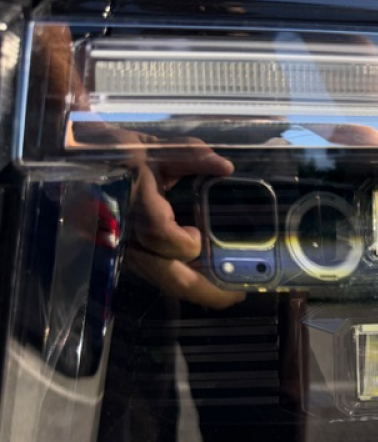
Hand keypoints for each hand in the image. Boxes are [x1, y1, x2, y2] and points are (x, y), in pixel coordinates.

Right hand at [71, 123, 246, 308]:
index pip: (160, 235)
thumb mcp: (155, 146)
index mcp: (134, 199)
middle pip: (167, 275)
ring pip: (162, 280)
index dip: (185, 242)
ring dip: (196, 290)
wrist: (76, 160)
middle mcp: (127, 233)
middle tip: (237, 296)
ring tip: (227, 292)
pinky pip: (157, 273)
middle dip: (205, 290)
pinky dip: (182, 279)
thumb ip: (191, 154)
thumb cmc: (119, 151)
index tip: (198, 234)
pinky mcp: (126, 253)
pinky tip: (204, 278)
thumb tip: (225, 167)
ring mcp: (125, 248)